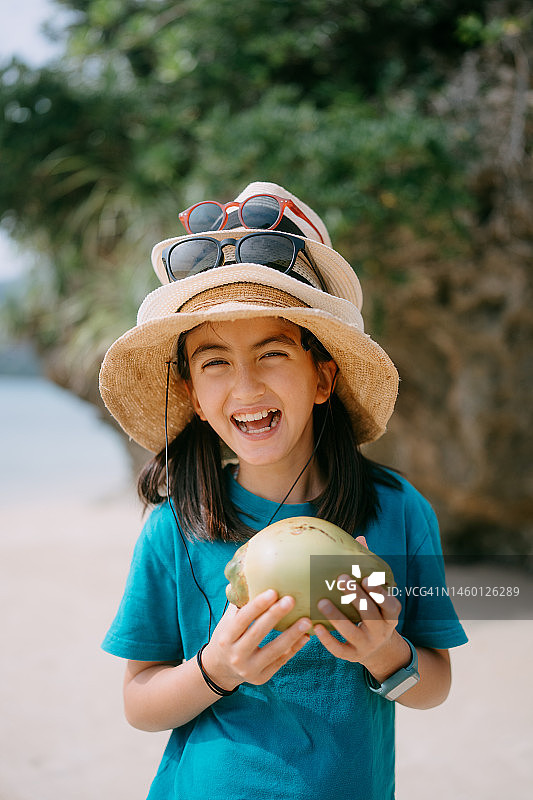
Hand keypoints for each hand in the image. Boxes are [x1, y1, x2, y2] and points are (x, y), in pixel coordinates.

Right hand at [201, 590, 311, 690]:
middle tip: (292, 600)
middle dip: (275, 615)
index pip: (243, 619)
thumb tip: (252, 576)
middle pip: (258, 633)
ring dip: (292, 635)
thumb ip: (239, 604)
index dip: (258, 605)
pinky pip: (281, 662)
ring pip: (274, 651)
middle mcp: (236, 655)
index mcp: (226, 637)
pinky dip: (294, 649)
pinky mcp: (262, 678)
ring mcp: (249, 669)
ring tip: (307, 621)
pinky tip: (306, 636)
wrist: (219, 670)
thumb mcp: (227, 622)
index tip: (273, 591)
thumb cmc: (227, 637)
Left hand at [313, 536, 402, 669]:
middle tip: (341, 580)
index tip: (366, 578)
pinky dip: (328, 640)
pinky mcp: (352, 656)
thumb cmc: (373, 611)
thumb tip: (360, 537)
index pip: (390, 604)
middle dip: (356, 597)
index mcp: (390, 614)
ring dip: (337, 616)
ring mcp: (367, 645)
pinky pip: (340, 650)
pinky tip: (316, 627)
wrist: (377, 649)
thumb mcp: (377, 595)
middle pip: (370, 615)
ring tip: (321, 601)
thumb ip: (369, 569)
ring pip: (352, 632)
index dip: (379, 592)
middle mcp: (381, 631)